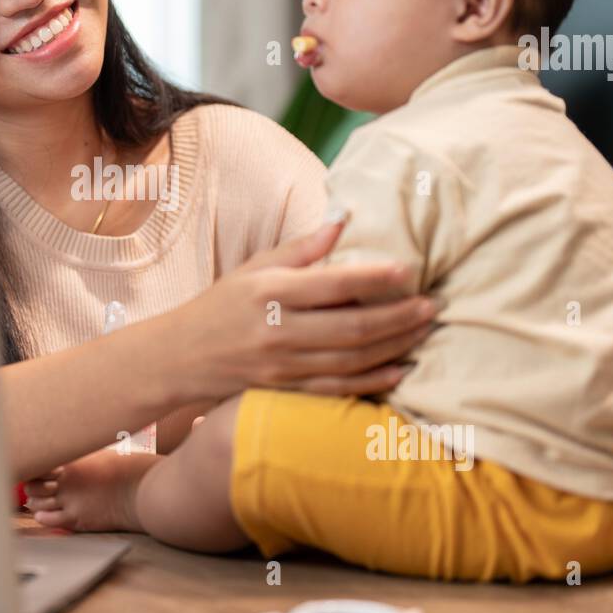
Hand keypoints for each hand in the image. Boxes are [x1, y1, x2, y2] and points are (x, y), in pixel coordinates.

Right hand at [168, 218, 437, 401]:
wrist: (182, 356)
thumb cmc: (222, 305)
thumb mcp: (253, 267)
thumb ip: (299, 248)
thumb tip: (342, 221)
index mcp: (269, 292)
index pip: (332, 284)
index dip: (374, 278)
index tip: (408, 271)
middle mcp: (277, 331)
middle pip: (351, 327)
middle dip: (397, 317)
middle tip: (431, 305)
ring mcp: (282, 367)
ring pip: (351, 360)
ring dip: (394, 346)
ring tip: (424, 330)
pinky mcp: (285, 391)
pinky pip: (337, 389)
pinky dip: (372, 382)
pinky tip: (399, 370)